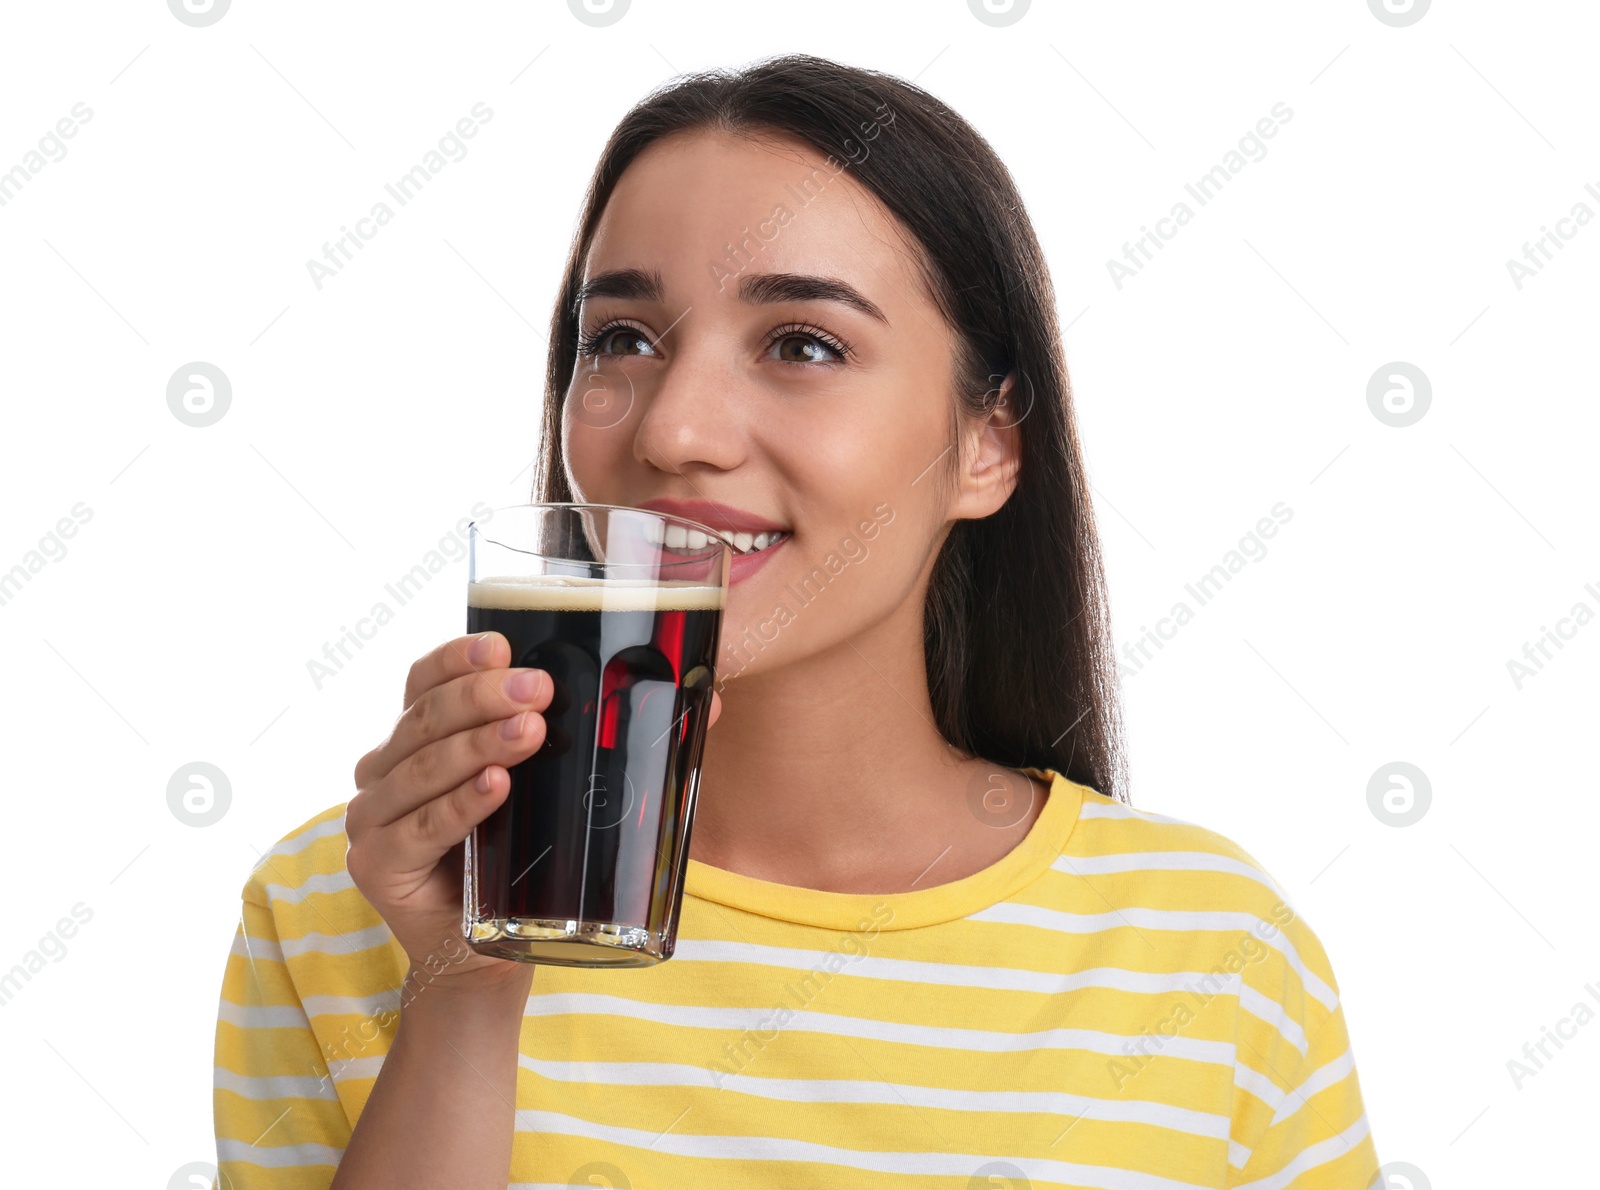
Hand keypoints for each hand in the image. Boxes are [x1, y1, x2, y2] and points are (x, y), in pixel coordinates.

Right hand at [346, 631, 720, 988]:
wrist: (492, 959)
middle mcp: (385, 769)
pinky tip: (495, 789)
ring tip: (530, 731)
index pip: (425, 680)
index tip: (503, 645)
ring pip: (423, 767)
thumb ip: (616, 741)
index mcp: (420, 737)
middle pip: (427, 717)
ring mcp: (372, 817)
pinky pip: (420, 829)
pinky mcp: (375, 866)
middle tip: (540, 690)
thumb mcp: (564, 791)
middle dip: (484, 697)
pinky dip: (459, 806)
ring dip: (478, 744)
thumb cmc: (527, 861)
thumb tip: (707, 705)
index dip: (457, 658)